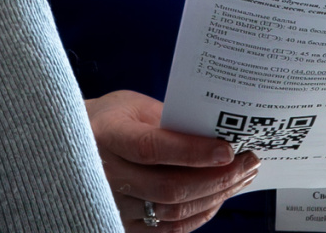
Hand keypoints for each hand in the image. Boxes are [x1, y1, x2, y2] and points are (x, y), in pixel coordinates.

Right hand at [86, 90, 260, 230]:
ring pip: (173, 212)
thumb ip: (169, 120)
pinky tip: (218, 196)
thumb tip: (217, 134)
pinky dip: (199, 214)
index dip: (193, 152)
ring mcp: (114, 205)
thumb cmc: (112, 120)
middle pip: (169, 187)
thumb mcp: (134, 105)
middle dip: (218, 177)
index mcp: (108, 136)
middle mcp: (107, 176)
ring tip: (242, 177)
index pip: (153, 149)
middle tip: (249, 162)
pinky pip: (168, 229)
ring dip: (215, 196)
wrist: (77, 144)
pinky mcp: (124, 225)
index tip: (229, 149)